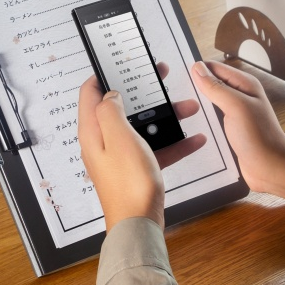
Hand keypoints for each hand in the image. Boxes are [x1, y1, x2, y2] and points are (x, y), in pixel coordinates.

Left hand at [78, 64, 206, 229]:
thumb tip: (110, 95)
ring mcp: (121, 157)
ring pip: (143, 127)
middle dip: (142, 91)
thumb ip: (111, 110)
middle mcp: (104, 142)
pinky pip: (156, 149)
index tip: (118, 62)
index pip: (90, 93)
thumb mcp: (118, 136)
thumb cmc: (127, 183)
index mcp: (93, 131)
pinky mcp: (137, 170)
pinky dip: (174, 142)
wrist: (139, 223)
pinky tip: (193, 139)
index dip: (103, 74)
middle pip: (121, 107)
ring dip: (165, 117)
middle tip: (158, 76)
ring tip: (187, 108)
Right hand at [191, 61, 284, 202]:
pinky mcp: (230, 130)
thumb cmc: (259, 137)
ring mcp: (234, 114)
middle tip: (174, 95)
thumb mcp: (236, 106)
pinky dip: (202, 122)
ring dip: (197, 107)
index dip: (197, 70)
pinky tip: (190, 127)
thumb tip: (198, 68)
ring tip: (178, 111)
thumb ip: (216, 87)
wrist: (271, 168)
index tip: (178, 76)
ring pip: (209, 104)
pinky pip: (212, 121)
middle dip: (194, 88)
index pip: (214, 68)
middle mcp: (239, 96)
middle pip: (211, 85)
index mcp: (244, 84)